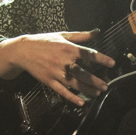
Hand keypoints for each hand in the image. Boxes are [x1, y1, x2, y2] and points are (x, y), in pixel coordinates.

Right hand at [0, 31, 115, 106]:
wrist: (23, 50)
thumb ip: (81, 35)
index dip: (101, 58)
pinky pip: (62, 91)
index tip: (112, 63)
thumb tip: (98, 31)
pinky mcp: (49, 81)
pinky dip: (72, 97)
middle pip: (82, 72)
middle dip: (95, 80)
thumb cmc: (45, 41)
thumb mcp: (63, 35)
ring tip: (98, 93)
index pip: (87, 53)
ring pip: (74, 84)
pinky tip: (81, 102)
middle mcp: (62, 61)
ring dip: (87, 90)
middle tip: (106, 85)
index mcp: (67, 48)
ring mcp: (55, 72)